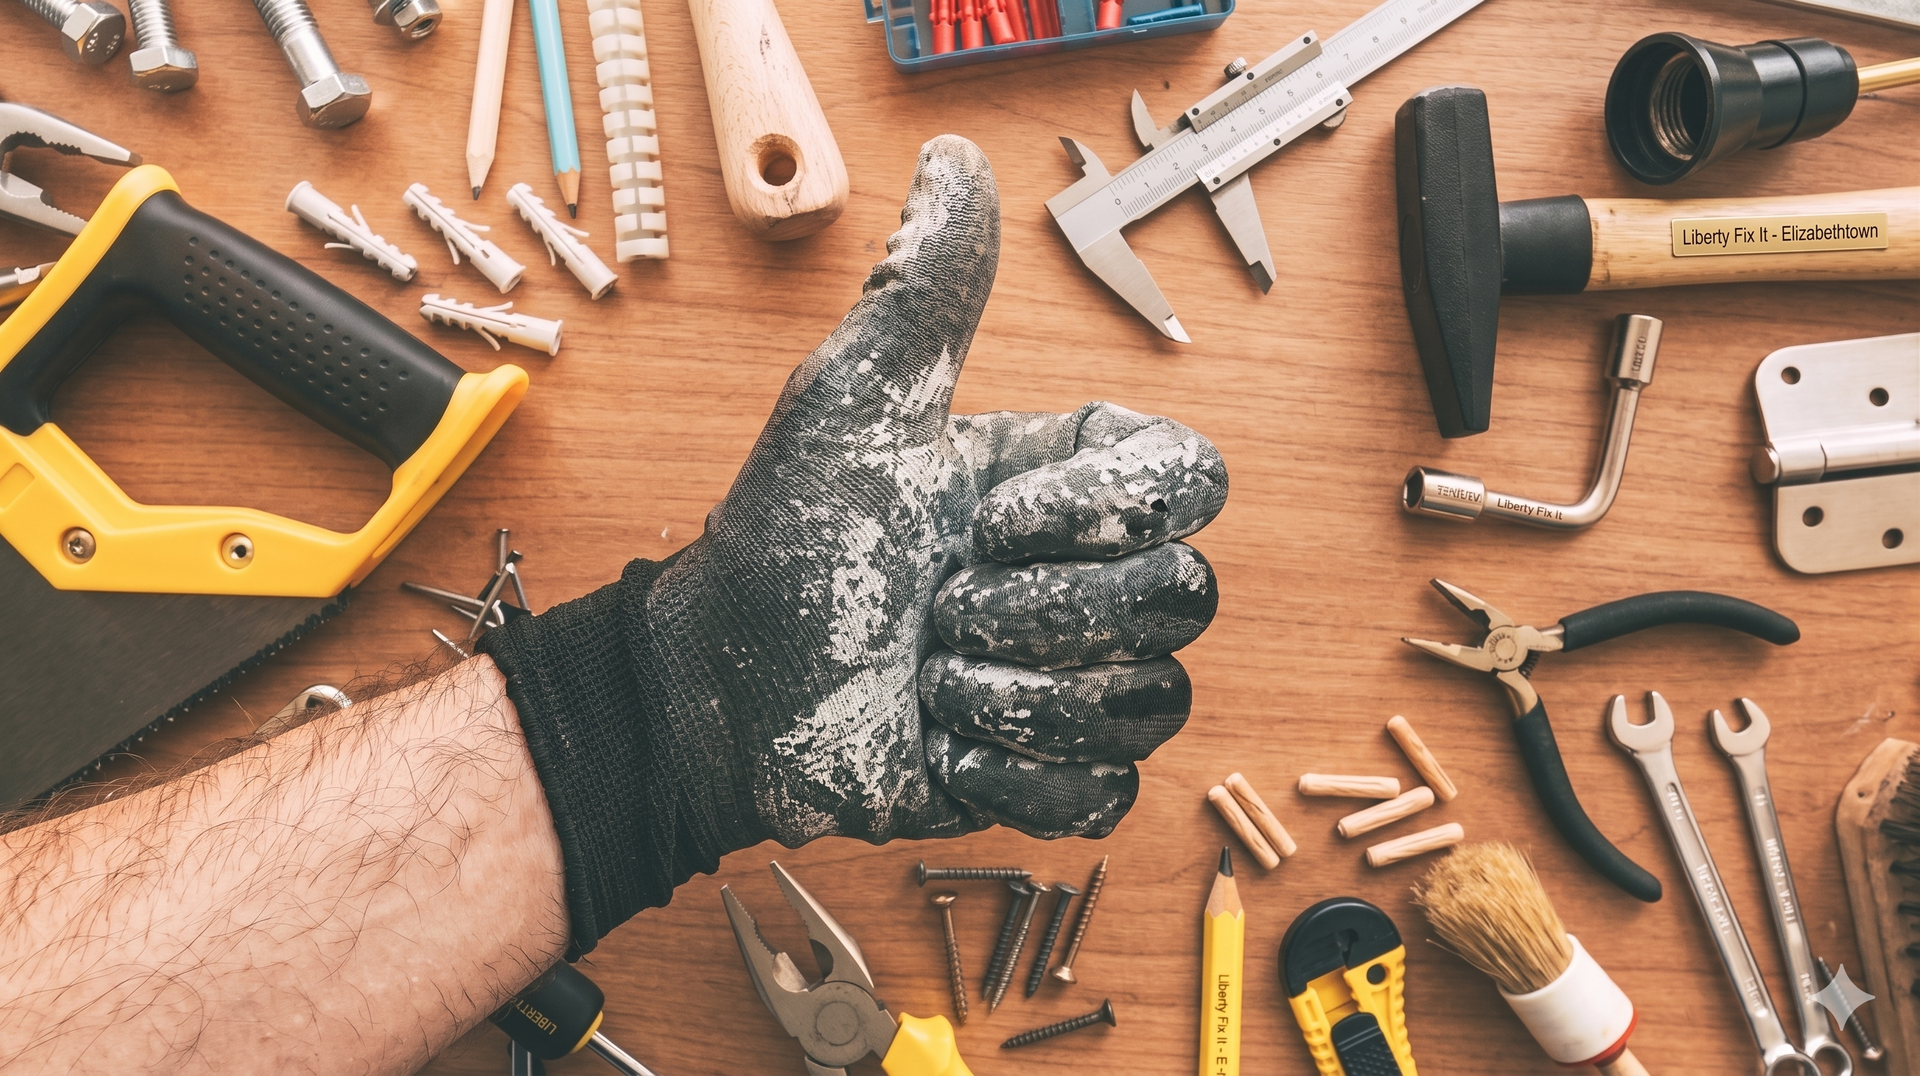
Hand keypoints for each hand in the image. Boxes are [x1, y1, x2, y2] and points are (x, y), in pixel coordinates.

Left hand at [479, 135, 1225, 951]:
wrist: (725, 687)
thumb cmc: (787, 538)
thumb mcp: (855, 400)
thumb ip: (926, 288)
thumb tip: (958, 161)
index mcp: (1069, 485)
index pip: (1194, 482)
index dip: (1103, 511)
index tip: (989, 520)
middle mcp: (1093, 579)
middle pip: (1182, 598)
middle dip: (1039, 612)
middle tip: (938, 606)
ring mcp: (1082, 681)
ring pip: (1152, 700)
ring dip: (1017, 694)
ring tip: (929, 675)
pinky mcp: (1058, 776)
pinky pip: (1108, 793)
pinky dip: (1017, 773)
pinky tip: (942, 741)